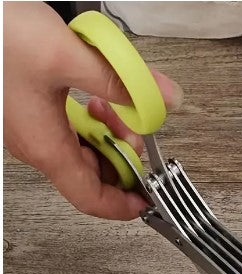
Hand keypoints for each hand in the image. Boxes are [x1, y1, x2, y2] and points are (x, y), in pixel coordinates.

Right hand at [4, 2, 182, 219]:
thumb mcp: (68, 57)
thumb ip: (121, 82)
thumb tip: (165, 98)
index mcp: (48, 147)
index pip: (91, 198)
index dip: (122, 205)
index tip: (146, 198)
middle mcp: (40, 145)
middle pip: (94, 173)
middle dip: (123, 155)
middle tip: (137, 128)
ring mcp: (35, 130)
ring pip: (85, 151)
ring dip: (110, 134)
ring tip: (115, 106)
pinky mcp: (34, 113)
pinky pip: (72, 132)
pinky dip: (93, 121)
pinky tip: (97, 98)